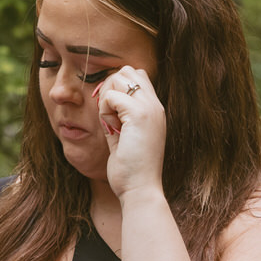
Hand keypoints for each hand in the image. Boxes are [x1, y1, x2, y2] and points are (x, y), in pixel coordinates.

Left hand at [95, 65, 165, 198]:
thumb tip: (105, 102)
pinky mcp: (139, 115)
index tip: (112, 114)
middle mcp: (155, 105)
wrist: (140, 188)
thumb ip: (118, 118)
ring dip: (106, 99)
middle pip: (127, 71)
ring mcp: (150, 108)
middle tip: (109, 117)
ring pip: (118, 78)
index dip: (118, 88)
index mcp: (155, 110)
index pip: (138, 76)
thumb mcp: (124, 138)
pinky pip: (111, 96)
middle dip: (110, 88)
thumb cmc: (130, 169)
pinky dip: (104, 110)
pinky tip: (111, 129)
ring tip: (111, 123)